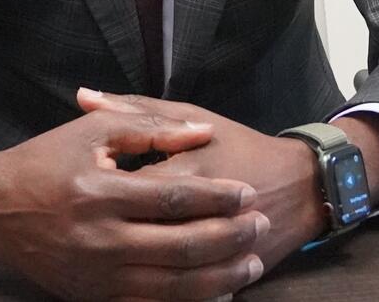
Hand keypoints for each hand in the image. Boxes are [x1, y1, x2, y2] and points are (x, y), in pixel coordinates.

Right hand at [0, 108, 269, 300]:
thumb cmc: (45, 161)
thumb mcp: (92, 130)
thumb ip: (151, 127)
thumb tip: (203, 132)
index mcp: (99, 192)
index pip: (173, 199)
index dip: (217, 197)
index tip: (248, 192)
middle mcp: (98, 239)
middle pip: (180, 246)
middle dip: (229, 238)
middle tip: (260, 225)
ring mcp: (94, 275)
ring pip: (171, 286)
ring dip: (218, 277)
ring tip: (251, 264)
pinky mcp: (91, 297)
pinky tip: (217, 293)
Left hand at [74, 91, 328, 279]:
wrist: (301, 186)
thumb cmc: (238, 145)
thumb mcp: (193, 115)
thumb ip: (137, 110)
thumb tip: (82, 95)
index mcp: (188, 170)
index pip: (131, 187)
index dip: (99, 191)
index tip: (77, 190)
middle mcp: (199, 213)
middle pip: (141, 230)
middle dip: (110, 233)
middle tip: (84, 229)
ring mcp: (215, 248)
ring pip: (160, 265)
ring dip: (131, 263)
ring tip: (106, 254)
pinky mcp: (224, 274)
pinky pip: (180, 291)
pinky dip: (157, 290)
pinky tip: (137, 279)